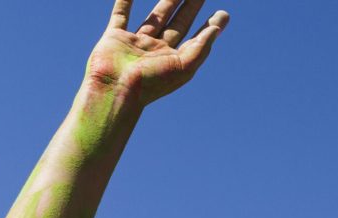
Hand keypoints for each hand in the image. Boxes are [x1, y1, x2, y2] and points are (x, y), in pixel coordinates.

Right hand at [87, 0, 229, 106]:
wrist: (115, 90)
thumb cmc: (151, 83)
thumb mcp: (183, 67)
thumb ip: (200, 47)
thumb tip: (216, 29)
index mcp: (174, 61)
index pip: (196, 40)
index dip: (210, 27)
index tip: (223, 14)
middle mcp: (157, 52)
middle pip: (178, 24)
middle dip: (190, 8)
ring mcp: (136, 43)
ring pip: (155, 17)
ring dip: (167, 2)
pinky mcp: (114, 37)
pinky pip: (121, 14)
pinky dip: (125, 1)